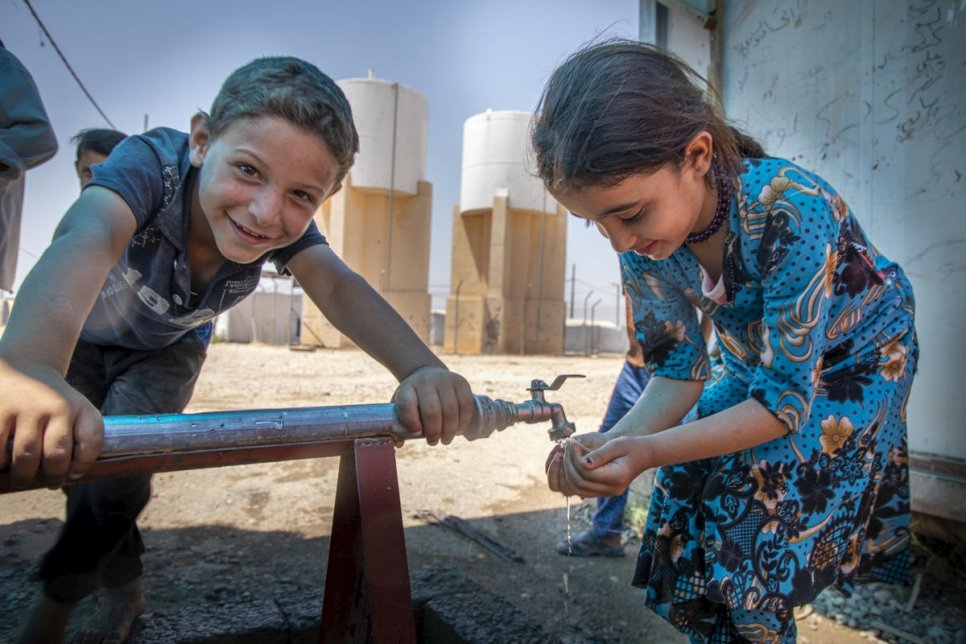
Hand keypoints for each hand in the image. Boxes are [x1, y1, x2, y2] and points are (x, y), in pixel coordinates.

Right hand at [0, 360, 103, 488]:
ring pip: (26, 456)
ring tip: (22, 479)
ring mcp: (26, 407)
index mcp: (79, 407)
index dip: (84, 463)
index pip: (91, 440)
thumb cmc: (51, 401)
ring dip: (23, 476)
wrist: (23, 366)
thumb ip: (78, 436)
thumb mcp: (74, 408)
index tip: (74, 474)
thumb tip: (70, 476)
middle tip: (49, 482)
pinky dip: (0, 462)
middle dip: (52, 476)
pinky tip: (3, 463)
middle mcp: (55, 406)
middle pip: (57, 455)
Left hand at [392, 366, 472, 445]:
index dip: (411, 422)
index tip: (416, 433)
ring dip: (449, 431)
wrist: (429, 376)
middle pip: (432, 412)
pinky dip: (463, 422)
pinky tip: (458, 430)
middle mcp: (426, 381)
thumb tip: (399, 444)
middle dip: (433, 432)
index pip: (406, 404)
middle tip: (433, 441)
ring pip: (451, 411)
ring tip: (446, 439)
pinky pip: (466, 406)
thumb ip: (397, 426)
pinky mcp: (461, 383)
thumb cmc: (414, 399)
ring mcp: (445, 380)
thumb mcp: (401, 407)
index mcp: (408, 388)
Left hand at [546, 433, 651, 497]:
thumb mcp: (617, 445)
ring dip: (569, 472)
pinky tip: (573, 463)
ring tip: (567, 455)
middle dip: (569, 465)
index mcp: (617, 477)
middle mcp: (613, 489)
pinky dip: (574, 477)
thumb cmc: (631, 446)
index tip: (572, 444)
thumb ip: (600, 454)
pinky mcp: (604, 492)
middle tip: (566, 449)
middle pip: (580, 483)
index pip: (587, 473)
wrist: (644, 455)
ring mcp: (608, 493)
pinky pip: (583, 489)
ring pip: (579, 489)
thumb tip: (582, 462)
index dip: (575, 458)